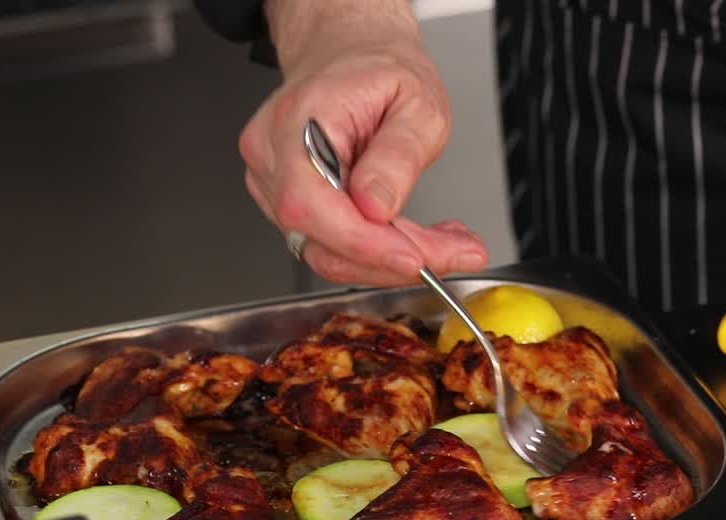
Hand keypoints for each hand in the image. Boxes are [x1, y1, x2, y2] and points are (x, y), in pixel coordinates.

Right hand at [240, 0, 488, 285]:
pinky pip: (329, 244)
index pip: (311, 203)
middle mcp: (273, 153)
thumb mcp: (418, 104)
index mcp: (299, 119)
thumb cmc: (379, 71)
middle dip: (390, 259)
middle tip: (453, 253)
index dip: (362, 242)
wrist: (351, 54)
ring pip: (326, 250)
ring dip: (388, 259)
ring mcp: (272, 181)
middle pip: (319, 237)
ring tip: (442, 242)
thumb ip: (399, 155)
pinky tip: (413, 237)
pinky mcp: (286, 201)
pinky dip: (375, 250)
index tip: (413, 258)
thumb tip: (376, 205)